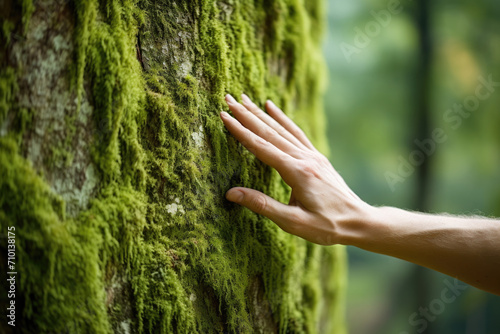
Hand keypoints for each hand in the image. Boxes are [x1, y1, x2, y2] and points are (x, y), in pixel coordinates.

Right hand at [220, 94, 371, 244]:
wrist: (359, 221)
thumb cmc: (327, 226)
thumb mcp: (293, 222)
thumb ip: (262, 205)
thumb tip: (231, 193)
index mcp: (297, 172)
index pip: (261, 147)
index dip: (240, 131)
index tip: (224, 115)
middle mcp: (304, 158)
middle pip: (270, 132)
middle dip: (247, 115)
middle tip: (228, 98)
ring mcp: (312, 155)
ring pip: (282, 129)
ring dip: (261, 113)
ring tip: (245, 99)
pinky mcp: (317, 157)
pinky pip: (296, 133)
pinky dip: (282, 119)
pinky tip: (272, 108)